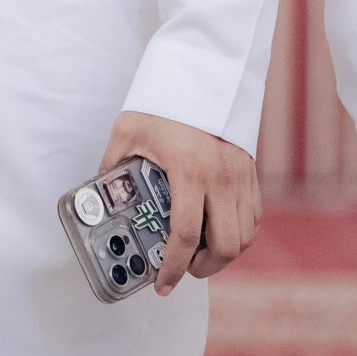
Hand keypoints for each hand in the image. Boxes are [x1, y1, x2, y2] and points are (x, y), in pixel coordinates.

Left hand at [99, 109, 261, 293]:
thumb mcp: (128, 131)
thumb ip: (113, 166)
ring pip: (245, 236)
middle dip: (204, 268)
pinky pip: (254, 216)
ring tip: (200, 253)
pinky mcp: (251, 170)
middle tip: (183, 268)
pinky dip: (240, 232)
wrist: (202, 70)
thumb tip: (101, 195)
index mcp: (189, 171)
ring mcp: (241, 175)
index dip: (173, 268)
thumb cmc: (163, 100)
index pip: (186, 235)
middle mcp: (221, 177)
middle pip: (225, 245)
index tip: (162, 284)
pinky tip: (219, 230)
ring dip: (224, 253)